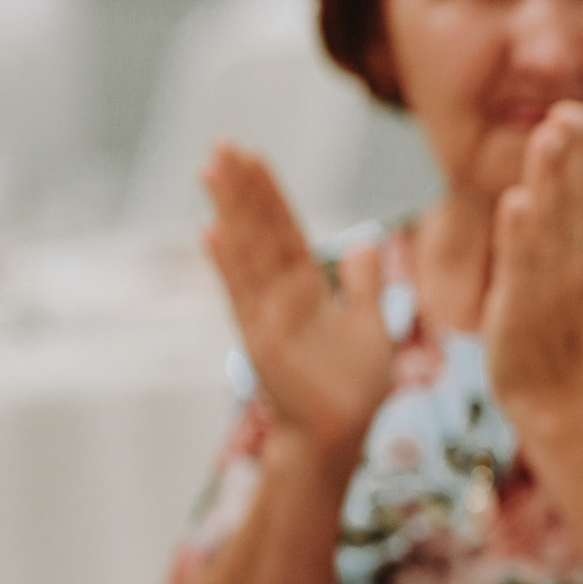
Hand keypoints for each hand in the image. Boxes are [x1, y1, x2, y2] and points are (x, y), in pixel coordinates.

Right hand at [201, 144, 391, 461]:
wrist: (339, 438)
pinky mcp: (261, 342)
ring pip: (249, 254)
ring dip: (232, 212)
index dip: (270, 195)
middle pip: (262, 233)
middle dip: (245, 190)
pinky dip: (229, 265)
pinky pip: (244, 296)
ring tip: (211, 170)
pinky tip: (211, 232)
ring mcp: (267, 317)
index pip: (286, 231)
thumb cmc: (353, 390)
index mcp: (307, 290)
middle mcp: (282, 297)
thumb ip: (365, 285)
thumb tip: (369, 240)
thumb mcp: (371, 327)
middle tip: (222, 145)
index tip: (252, 156)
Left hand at [482, 101, 582, 420]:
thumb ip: (560, 233)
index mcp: (579, 252)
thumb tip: (557, 192)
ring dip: (551, 177)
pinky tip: (517, 202)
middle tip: (571, 109)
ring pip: (551, 222)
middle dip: (572, 153)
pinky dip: (521, 233)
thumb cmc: (549, 333)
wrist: (553, 398)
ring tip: (548, 135)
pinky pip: (523, 266)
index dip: (582, 154)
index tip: (577, 110)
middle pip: (574, 199)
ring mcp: (552, 284)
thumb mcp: (561, 274)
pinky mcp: (524, 307)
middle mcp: (573, 262)